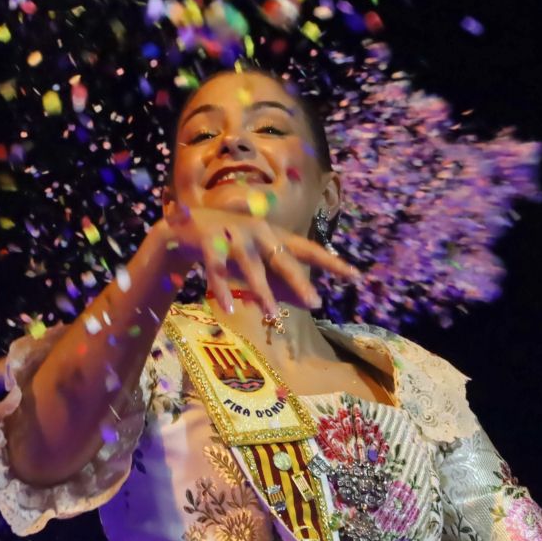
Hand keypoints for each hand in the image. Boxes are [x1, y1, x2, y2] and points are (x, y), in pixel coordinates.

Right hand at [155, 206, 359, 314]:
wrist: (185, 227)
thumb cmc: (230, 245)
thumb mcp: (258, 260)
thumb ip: (281, 279)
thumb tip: (310, 302)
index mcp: (274, 236)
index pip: (308, 250)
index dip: (332, 263)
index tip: (356, 277)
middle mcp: (258, 232)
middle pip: (282, 259)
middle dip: (298, 281)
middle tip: (315, 303)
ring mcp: (234, 234)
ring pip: (251, 268)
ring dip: (260, 291)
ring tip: (270, 313)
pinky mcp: (210, 241)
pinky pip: (217, 270)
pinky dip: (222, 290)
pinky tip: (228, 309)